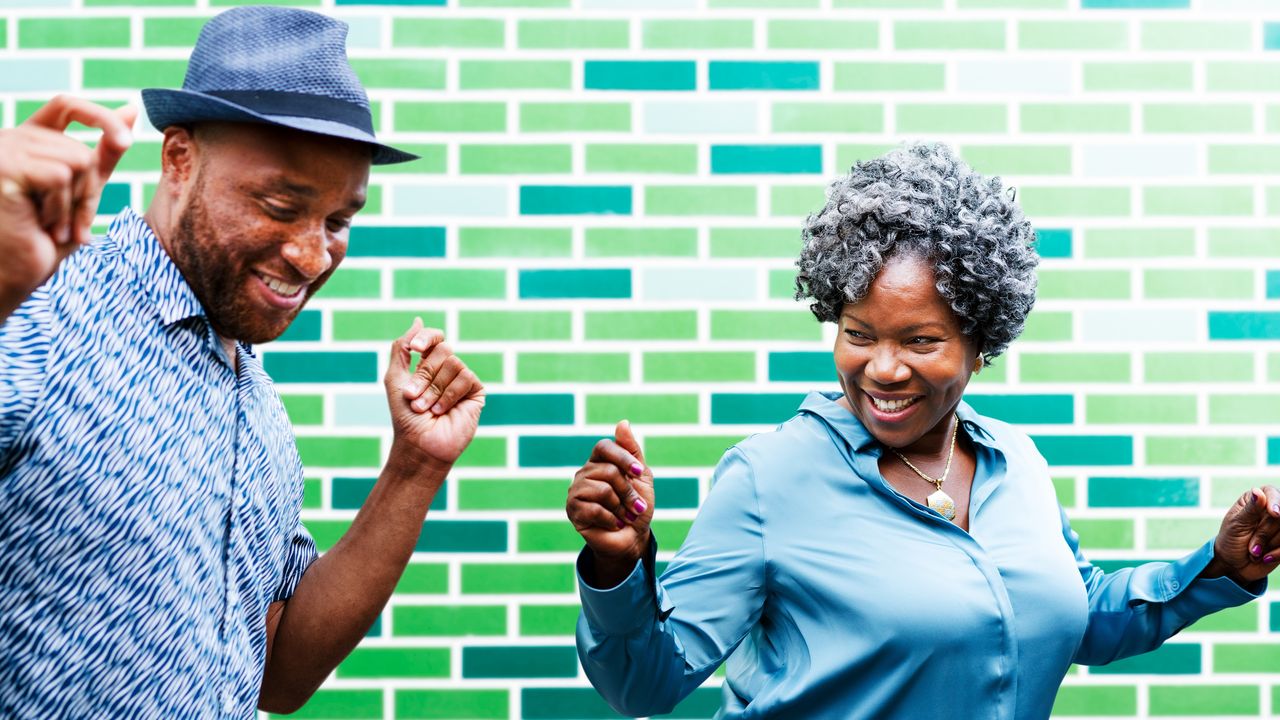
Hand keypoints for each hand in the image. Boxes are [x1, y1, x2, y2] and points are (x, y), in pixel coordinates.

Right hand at [0, 96, 135, 318]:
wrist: (17, 275)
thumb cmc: (45, 239)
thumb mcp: (84, 190)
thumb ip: (104, 152)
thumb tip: (131, 109)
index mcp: (29, 140)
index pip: (67, 106)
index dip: (99, 116)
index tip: (126, 141)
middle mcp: (12, 139)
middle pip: (81, 149)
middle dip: (88, 192)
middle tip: (70, 225)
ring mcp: (4, 150)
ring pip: (76, 160)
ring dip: (76, 203)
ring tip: (53, 226)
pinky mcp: (4, 167)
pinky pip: (60, 176)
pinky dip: (61, 207)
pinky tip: (40, 225)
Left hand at [384, 318, 484, 474]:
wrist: (419, 444)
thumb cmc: (405, 416)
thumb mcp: (395, 378)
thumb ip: (401, 348)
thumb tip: (418, 320)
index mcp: (428, 364)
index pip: (433, 338)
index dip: (426, 337)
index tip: (415, 349)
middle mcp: (447, 370)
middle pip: (442, 350)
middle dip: (424, 374)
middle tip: (413, 397)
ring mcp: (462, 380)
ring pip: (454, 363)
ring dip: (434, 388)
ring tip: (427, 409)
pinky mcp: (475, 392)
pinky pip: (466, 377)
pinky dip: (449, 394)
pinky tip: (442, 411)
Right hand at [566, 420, 654, 574]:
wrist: (633, 538)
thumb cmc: (637, 507)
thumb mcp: (641, 477)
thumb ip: (631, 451)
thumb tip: (623, 423)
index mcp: (599, 462)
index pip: (604, 447)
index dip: (623, 458)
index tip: (638, 472)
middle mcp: (585, 473)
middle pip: (609, 471)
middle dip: (629, 492)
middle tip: (636, 507)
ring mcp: (576, 491)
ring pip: (602, 490)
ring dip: (621, 507)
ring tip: (623, 516)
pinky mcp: (573, 510)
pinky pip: (594, 509)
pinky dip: (611, 519)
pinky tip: (613, 524)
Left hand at [1207, 486, 1279, 584]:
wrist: (1233, 564)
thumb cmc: (1230, 540)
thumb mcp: (1237, 524)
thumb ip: (1251, 509)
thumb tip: (1258, 492)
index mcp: (1256, 499)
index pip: (1272, 492)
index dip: (1276, 502)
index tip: (1275, 514)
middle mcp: (1271, 510)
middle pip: (1279, 516)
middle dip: (1264, 533)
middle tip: (1251, 546)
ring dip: (1269, 544)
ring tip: (1253, 552)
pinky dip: (1277, 553)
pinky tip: (1265, 558)